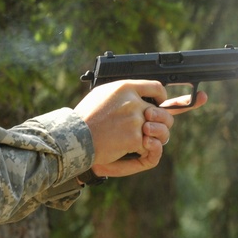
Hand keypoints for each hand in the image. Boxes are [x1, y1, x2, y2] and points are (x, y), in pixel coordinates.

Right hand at [73, 80, 207, 178]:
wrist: (74, 136)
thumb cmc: (85, 117)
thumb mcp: (102, 95)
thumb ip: (123, 93)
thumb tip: (139, 94)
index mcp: (125, 88)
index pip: (156, 87)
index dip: (161, 97)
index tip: (160, 103)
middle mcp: (132, 102)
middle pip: (162, 113)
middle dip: (160, 122)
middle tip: (150, 128)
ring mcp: (135, 120)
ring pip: (161, 130)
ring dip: (155, 137)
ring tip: (143, 140)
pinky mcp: (134, 138)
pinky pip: (149, 145)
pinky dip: (142, 150)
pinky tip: (129, 148)